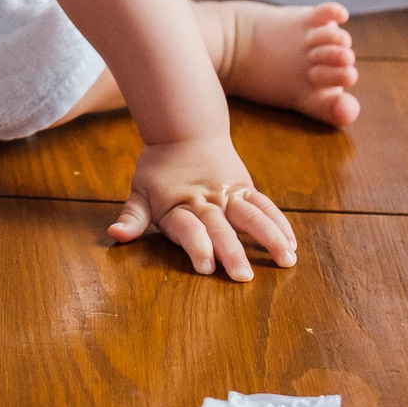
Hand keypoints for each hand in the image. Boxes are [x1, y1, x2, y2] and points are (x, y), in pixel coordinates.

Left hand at [108, 136, 295, 280]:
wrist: (184, 130)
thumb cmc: (159, 169)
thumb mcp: (140, 191)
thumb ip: (132, 217)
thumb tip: (115, 234)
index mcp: (178, 205)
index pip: (187, 228)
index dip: (195, 245)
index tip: (206, 266)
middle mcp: (206, 201)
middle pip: (220, 228)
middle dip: (232, 251)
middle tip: (243, 276)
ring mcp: (229, 194)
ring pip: (251, 216)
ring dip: (269, 237)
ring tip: (286, 260)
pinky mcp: (245, 189)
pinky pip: (265, 206)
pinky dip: (280, 224)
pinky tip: (292, 244)